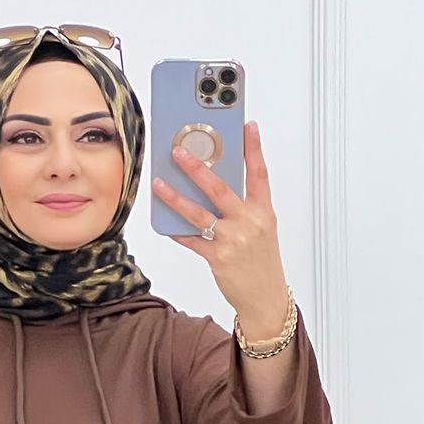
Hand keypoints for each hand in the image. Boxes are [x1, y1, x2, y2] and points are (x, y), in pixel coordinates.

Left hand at [151, 119, 290, 336]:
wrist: (265, 298)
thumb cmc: (261, 261)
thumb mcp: (261, 229)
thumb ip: (244, 206)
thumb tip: (214, 185)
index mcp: (263, 212)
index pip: (259, 174)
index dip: (254, 148)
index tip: (248, 125)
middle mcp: (248, 223)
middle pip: (219, 189)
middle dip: (197, 168)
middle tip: (179, 151)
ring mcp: (232, 241)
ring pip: (198, 214)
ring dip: (175, 197)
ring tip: (159, 183)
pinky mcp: (217, 258)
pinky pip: (191, 239)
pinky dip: (177, 230)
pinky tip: (164, 222)